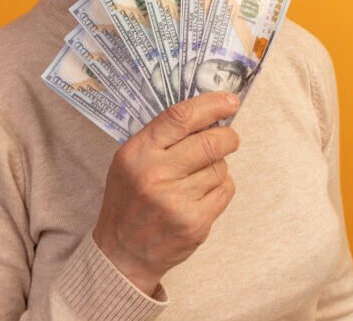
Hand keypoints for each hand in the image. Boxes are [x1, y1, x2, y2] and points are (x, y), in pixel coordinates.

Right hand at [92, 92, 240, 296]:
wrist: (122, 252)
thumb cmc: (129, 200)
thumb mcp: (129, 161)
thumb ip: (162, 138)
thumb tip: (207, 115)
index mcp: (138, 153)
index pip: (180, 117)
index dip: (211, 105)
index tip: (229, 101)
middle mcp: (155, 175)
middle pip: (210, 142)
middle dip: (227, 136)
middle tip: (228, 137)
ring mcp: (176, 201)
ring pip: (220, 167)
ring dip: (217, 166)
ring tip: (197, 177)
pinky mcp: (195, 223)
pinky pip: (225, 190)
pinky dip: (220, 187)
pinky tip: (201, 194)